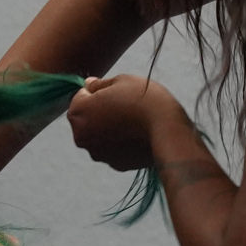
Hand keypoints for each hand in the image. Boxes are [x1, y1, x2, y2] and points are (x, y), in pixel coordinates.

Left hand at [66, 75, 183, 171]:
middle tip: (126, 106)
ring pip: (101, 136)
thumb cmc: (143, 99)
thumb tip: (88, 86)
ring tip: (134, 121)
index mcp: (77, 113)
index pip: (81, 96)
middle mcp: (81, 136)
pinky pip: (115, 149)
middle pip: (87, 119)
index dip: (98, 91)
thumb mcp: (121, 81)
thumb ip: (99, 84)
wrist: (168, 130)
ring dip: (111, 128)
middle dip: (100, 112)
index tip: (117, 92)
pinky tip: (139, 135)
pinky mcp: (115, 164)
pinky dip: (122, 142)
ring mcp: (98, 153)